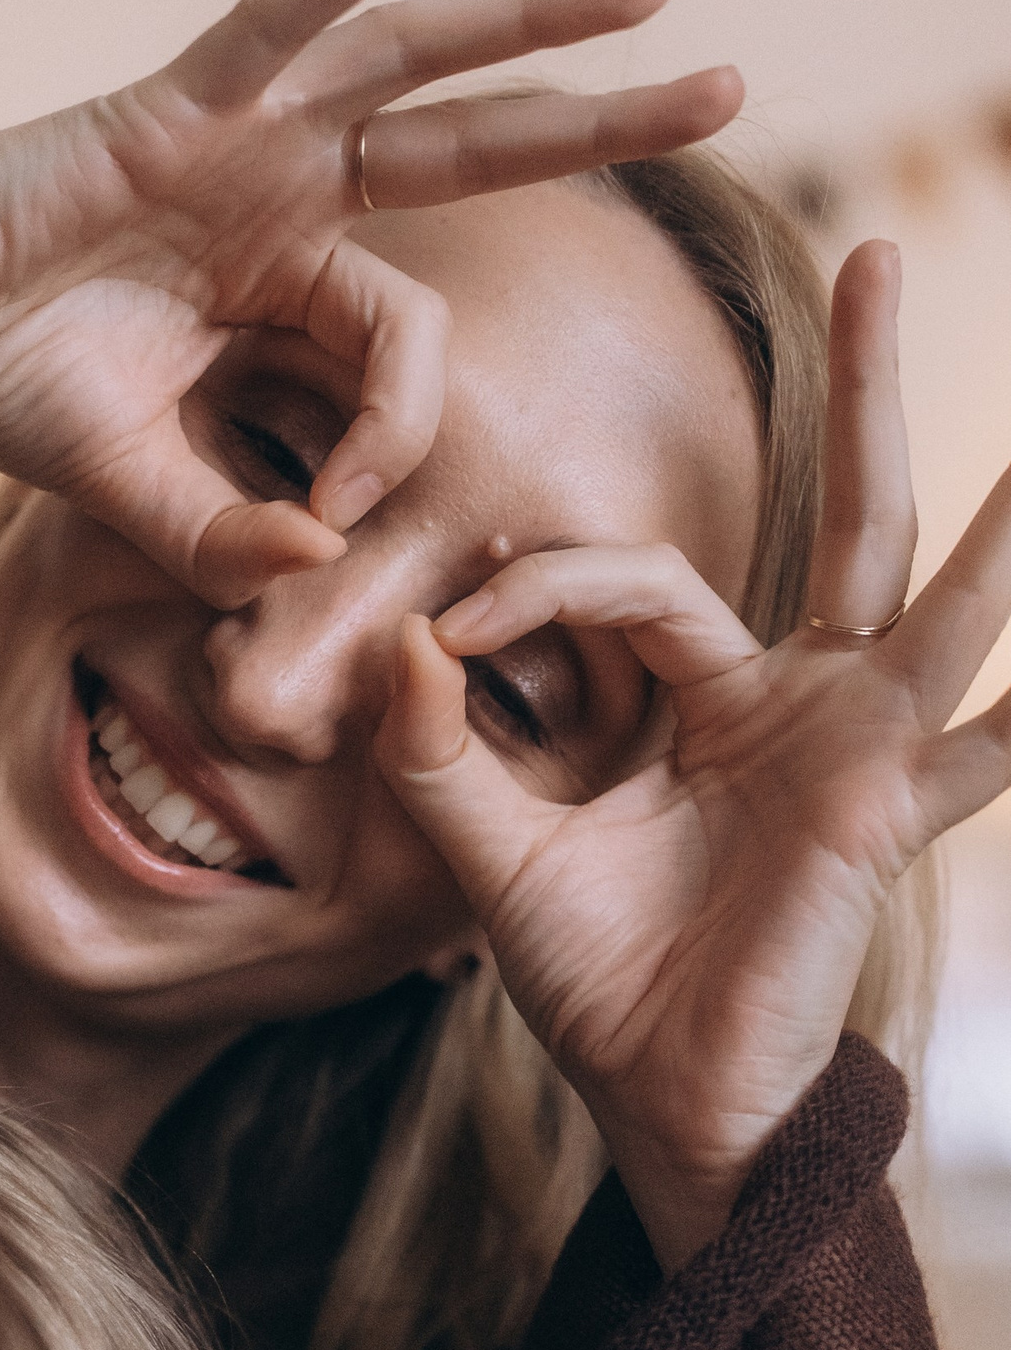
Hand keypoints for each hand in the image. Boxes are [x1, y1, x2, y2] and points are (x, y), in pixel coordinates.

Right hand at [0, 0, 737, 602]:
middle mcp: (292, 197)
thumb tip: (322, 562)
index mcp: (288, 290)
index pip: (403, 348)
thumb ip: (232, 534)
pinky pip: (287, 21)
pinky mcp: (185, 105)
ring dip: (537, 26)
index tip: (336, 505)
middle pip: (480, 149)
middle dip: (605, 124)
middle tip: (735, 94)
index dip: (392, 433)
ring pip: (419, 70)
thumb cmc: (10, 387)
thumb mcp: (141, 490)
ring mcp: (249, 142)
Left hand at [375, 241, 1010, 1267]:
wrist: (658, 1098)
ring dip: (997, 519)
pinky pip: (989, 749)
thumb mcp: (492, 855)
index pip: (642, 578)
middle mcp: (805, 700)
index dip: (543, 580)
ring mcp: (861, 747)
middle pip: (844, 513)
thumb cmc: (598, 980)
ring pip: (934, 595)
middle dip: (864, 388)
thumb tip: (399, 642)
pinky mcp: (884, 809)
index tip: (448, 621)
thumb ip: (440, 754)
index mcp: (712, 696)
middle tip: (881, 251)